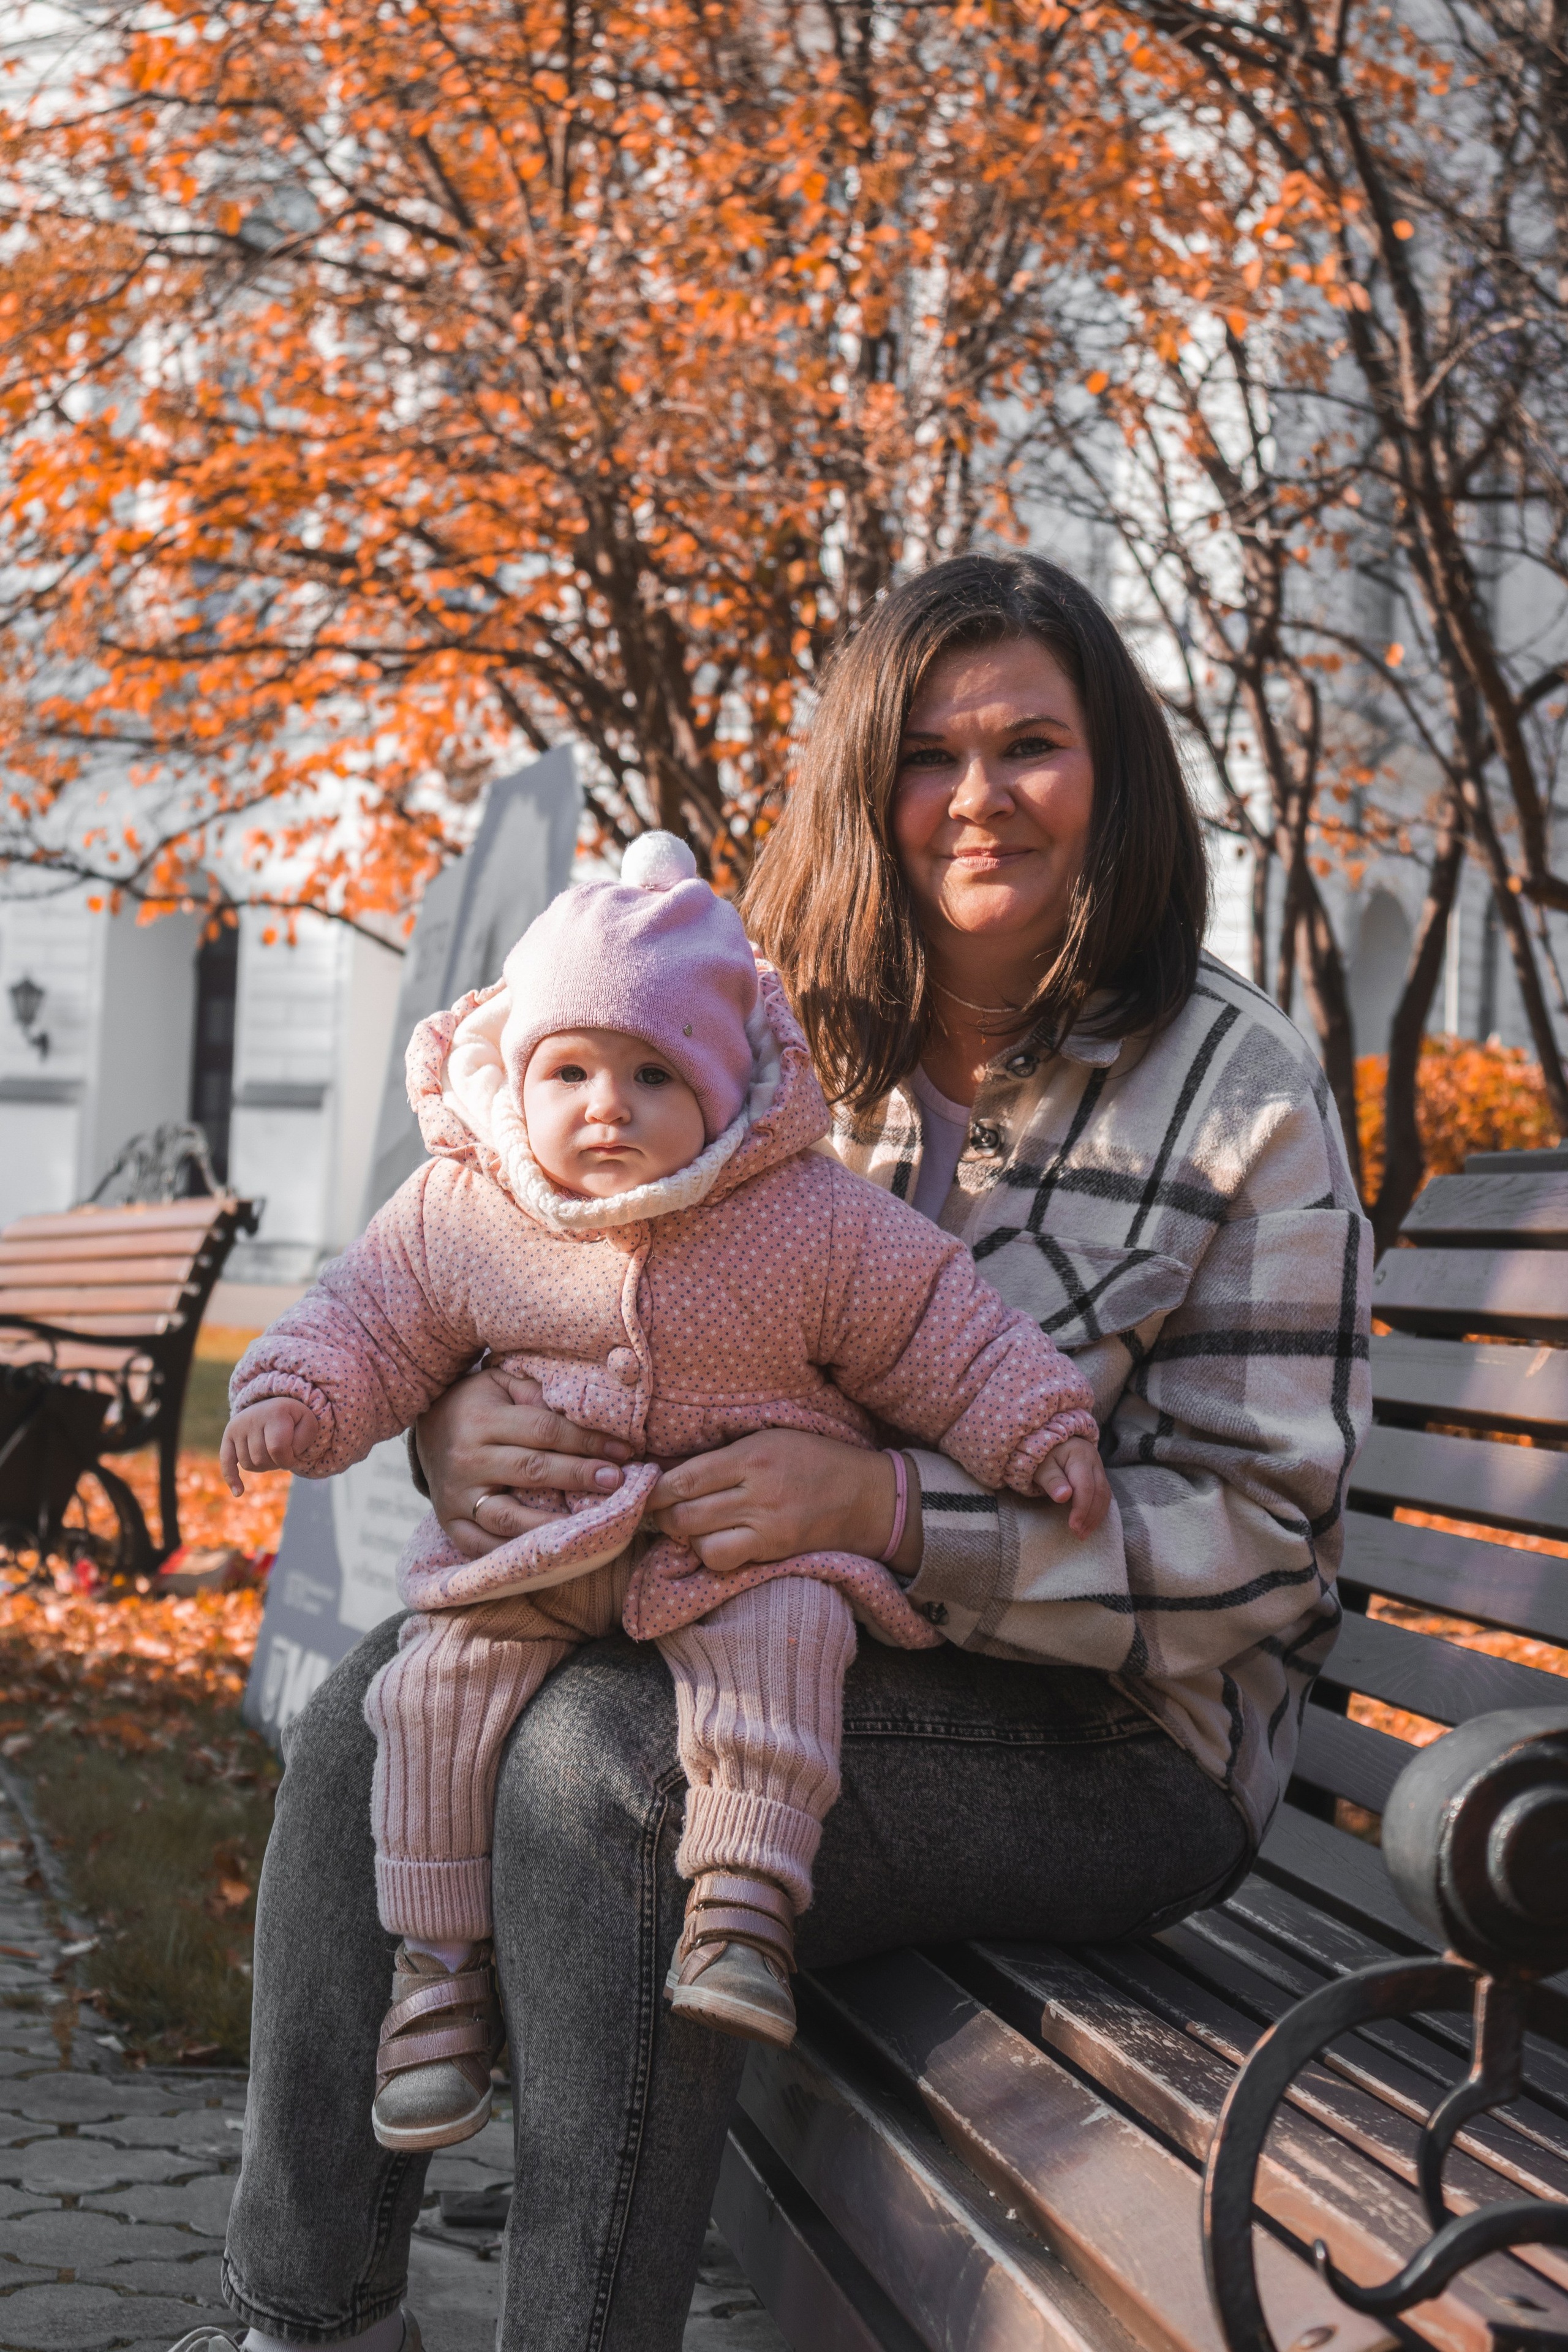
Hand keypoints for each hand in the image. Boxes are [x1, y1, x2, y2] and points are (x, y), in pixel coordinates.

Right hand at [221, 1398, 320, 1494]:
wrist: (273, 1403)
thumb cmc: (294, 1419)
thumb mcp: (308, 1424)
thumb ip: (303, 1440)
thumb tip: (283, 1458)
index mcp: (274, 1413)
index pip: (277, 1449)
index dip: (288, 1460)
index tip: (294, 1456)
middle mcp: (252, 1418)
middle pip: (261, 1459)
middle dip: (276, 1463)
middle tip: (283, 1453)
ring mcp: (238, 1427)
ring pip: (249, 1464)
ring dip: (263, 1466)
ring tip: (271, 1453)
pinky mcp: (228, 1435)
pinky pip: (226, 1462)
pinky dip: (231, 1478)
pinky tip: (238, 1492)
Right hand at [417, 1365, 633, 1559]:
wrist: (425, 1430)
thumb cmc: (476, 1404)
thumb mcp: (501, 1384)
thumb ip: (538, 1393)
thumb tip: (586, 1412)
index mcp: (482, 1420)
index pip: (544, 1431)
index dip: (586, 1441)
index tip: (623, 1451)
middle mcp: (468, 1460)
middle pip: (533, 1471)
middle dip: (580, 1476)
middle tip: (618, 1482)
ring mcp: (457, 1497)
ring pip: (509, 1517)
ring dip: (554, 1523)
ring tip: (591, 1525)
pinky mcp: (450, 1524)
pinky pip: (483, 1547)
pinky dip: (516, 1554)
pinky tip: (550, 1553)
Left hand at [646, 1430, 921, 1576]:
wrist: (867, 1498)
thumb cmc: (815, 1460)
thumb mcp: (771, 1438)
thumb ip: (725, 1455)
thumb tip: (672, 1470)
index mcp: (754, 1455)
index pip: (687, 1477)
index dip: (656, 1488)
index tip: (644, 1488)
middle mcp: (758, 1492)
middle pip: (686, 1514)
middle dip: (663, 1516)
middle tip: (658, 1511)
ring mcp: (767, 1527)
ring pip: (701, 1543)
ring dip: (686, 1537)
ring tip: (689, 1526)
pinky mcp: (774, 1552)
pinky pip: (725, 1560)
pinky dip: (711, 1553)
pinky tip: (715, 1541)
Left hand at [1036, 1437, 1110, 1535]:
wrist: (1054, 1442)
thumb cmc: (1045, 1455)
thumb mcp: (1042, 1466)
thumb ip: (1052, 1480)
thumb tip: (1064, 1497)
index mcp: (1080, 1456)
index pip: (1085, 1486)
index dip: (1081, 1508)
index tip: (1073, 1526)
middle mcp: (1094, 1462)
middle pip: (1100, 1492)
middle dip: (1090, 1516)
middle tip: (1079, 1534)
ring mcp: (1099, 1469)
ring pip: (1105, 1495)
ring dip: (1096, 1516)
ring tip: (1084, 1533)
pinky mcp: (1099, 1476)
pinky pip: (1104, 1495)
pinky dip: (1098, 1511)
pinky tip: (1090, 1523)